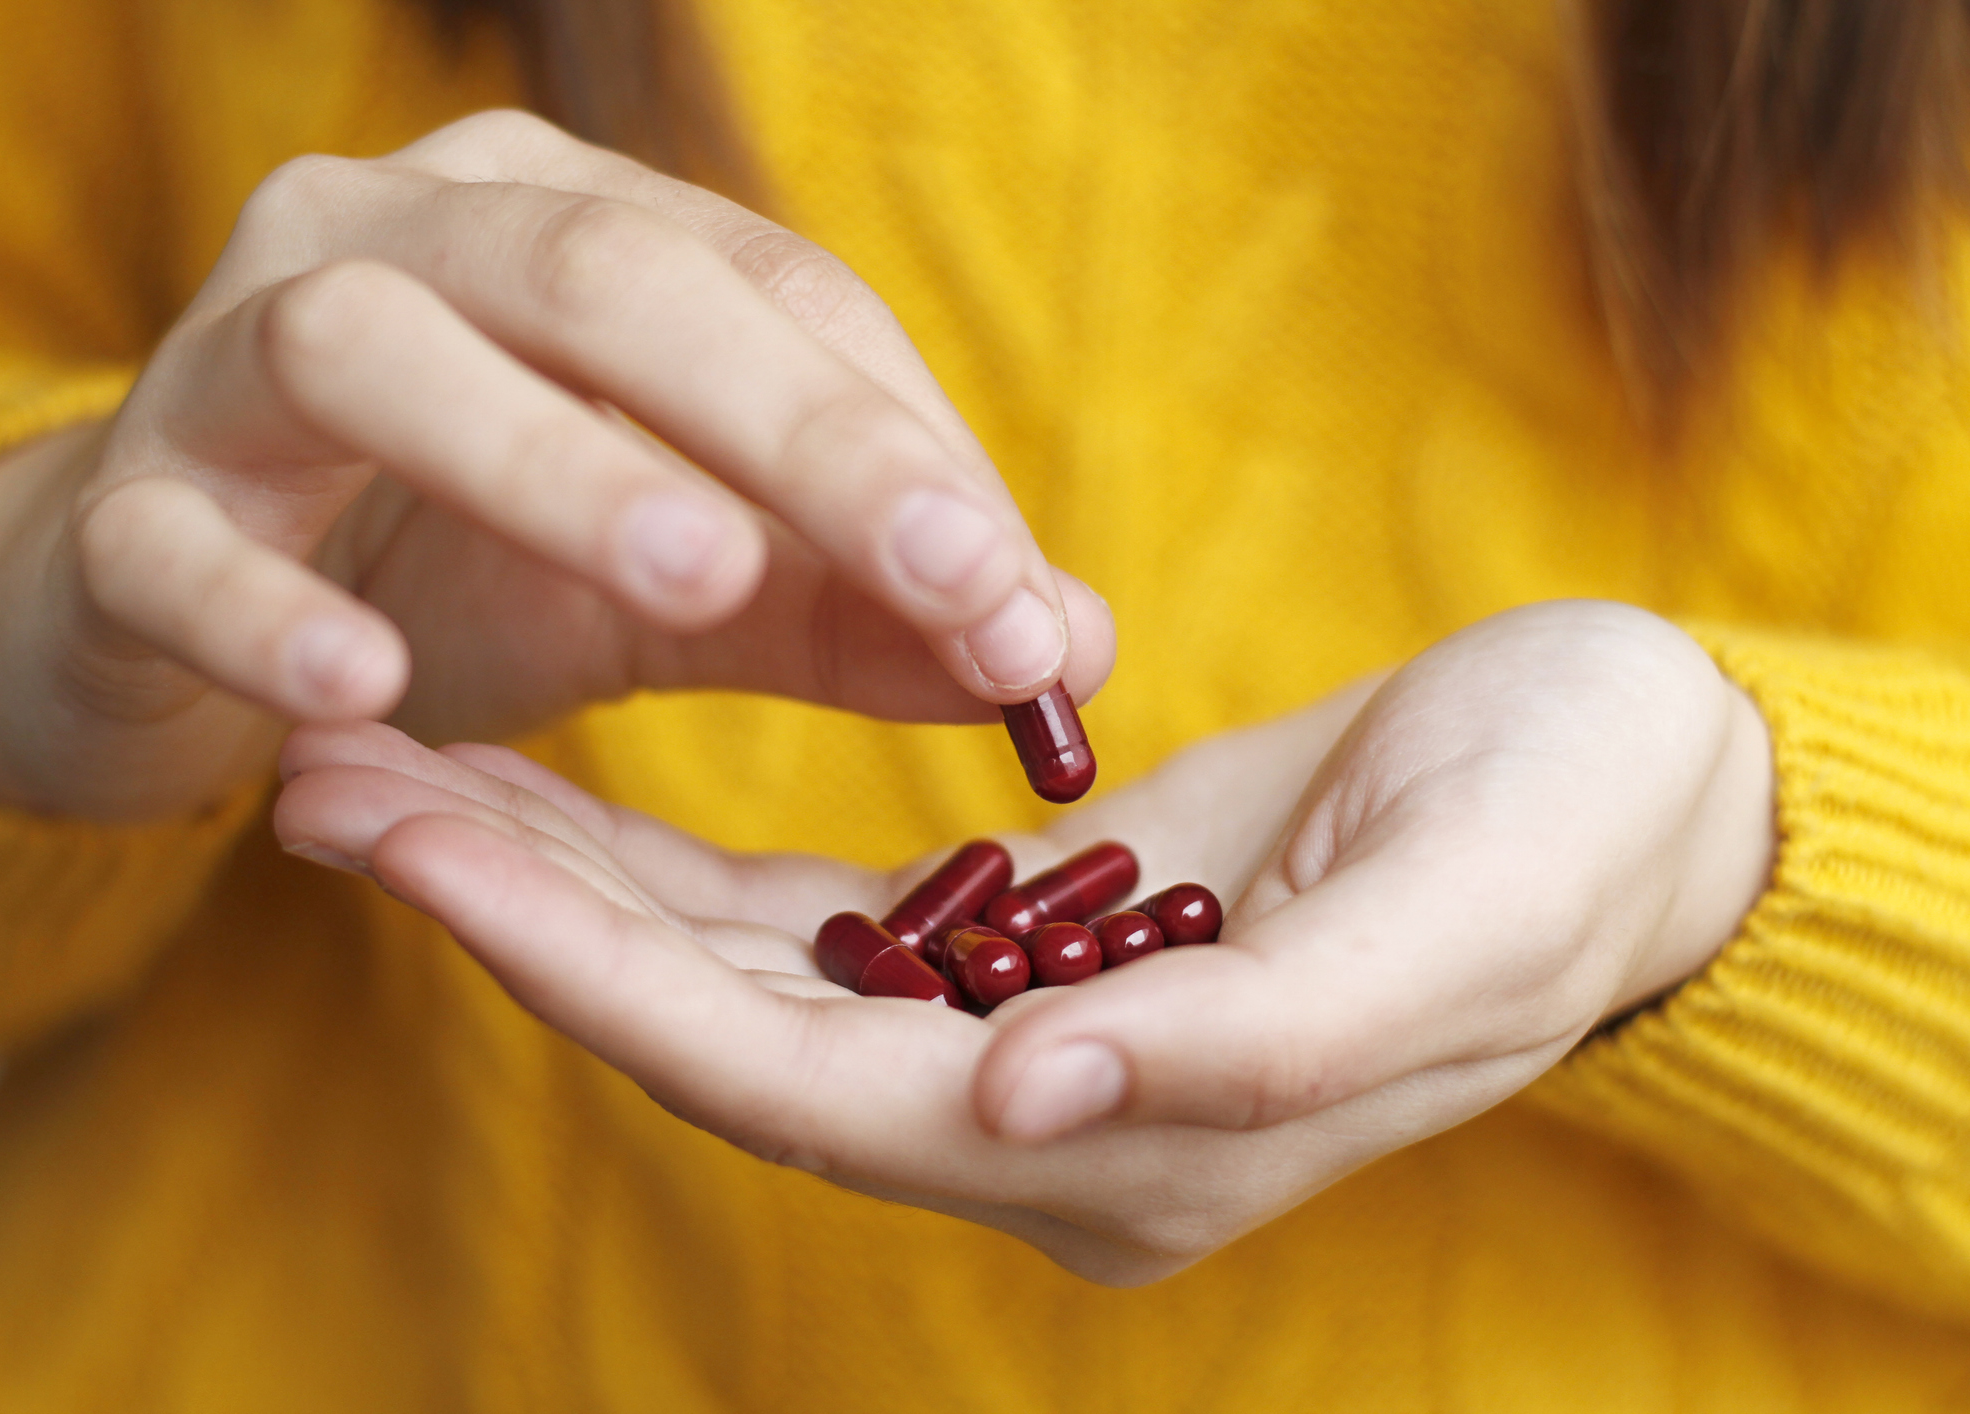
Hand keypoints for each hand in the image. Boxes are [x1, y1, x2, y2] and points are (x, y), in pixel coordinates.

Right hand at [0, 110, 1110, 818]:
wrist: (180, 610)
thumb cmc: (463, 566)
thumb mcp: (686, 582)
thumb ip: (861, 606)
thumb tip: (1075, 645)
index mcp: (568, 229)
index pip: (774, 297)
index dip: (911, 448)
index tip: (1027, 607)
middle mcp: (402, 239)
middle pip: (604, 279)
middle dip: (795, 429)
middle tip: (945, 575)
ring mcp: (232, 357)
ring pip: (375, 351)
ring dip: (548, 461)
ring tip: (702, 579)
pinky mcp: (117, 508)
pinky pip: (174, 542)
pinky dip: (269, 607)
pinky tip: (370, 686)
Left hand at [272, 600, 1773, 1283]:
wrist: (1634, 795)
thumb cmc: (1571, 833)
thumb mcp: (1455, 915)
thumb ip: (1247, 1039)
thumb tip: (1016, 1108)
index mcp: (1141, 1146)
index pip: (802, 1086)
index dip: (597, 979)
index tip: (420, 850)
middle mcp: (1057, 1132)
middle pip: (729, 1047)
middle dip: (528, 927)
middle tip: (335, 788)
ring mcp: (1039, 1053)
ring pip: (746, 993)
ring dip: (570, 893)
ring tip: (395, 778)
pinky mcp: (1038, 956)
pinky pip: (816, 937)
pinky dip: (676, 876)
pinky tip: (560, 807)